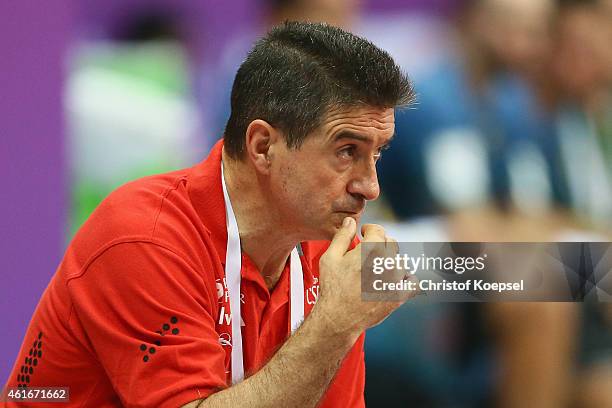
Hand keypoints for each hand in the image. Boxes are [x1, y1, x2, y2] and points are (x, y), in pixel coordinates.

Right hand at [315, 217, 415, 337]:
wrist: (339, 317)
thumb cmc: (333, 287)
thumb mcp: (330, 257)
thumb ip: (342, 236)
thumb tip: (350, 221)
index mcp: (371, 248)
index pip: (378, 230)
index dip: (369, 230)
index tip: (364, 234)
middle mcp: (388, 261)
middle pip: (391, 243)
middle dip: (380, 245)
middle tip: (368, 254)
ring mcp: (396, 278)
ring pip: (401, 261)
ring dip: (391, 262)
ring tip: (377, 270)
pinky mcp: (400, 295)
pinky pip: (412, 282)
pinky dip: (406, 280)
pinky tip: (395, 281)